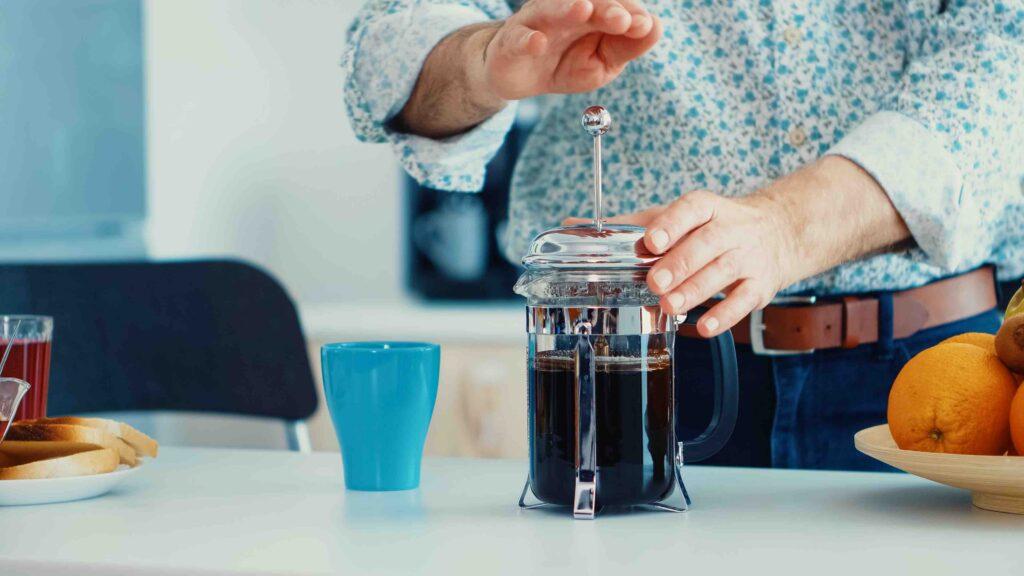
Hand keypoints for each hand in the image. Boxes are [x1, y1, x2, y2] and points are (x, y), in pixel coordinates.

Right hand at [476, 0, 661, 100]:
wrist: (519, 76)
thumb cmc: (566, 63)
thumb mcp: (602, 63)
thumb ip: (626, 47)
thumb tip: (654, 27)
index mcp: (591, 12)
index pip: (614, 5)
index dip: (629, 13)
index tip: (644, 26)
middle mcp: (564, 10)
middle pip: (587, 2)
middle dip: (605, 8)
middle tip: (622, 20)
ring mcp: (536, 22)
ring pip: (550, 9)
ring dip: (567, 9)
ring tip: (584, 9)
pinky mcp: (512, 42)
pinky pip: (518, 38)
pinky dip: (527, 40)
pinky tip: (539, 43)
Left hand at [565, 191, 794, 336]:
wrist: (778, 232)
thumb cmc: (710, 226)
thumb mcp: (675, 217)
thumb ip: (628, 225)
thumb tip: (572, 224)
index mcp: (706, 207)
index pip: (690, 209)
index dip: (671, 224)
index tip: (651, 241)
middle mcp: (731, 228)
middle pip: (707, 244)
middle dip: (680, 263)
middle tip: (655, 282)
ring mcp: (749, 257)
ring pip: (724, 272)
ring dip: (696, 290)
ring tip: (669, 305)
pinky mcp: (761, 285)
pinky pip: (745, 301)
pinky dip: (725, 316)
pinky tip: (703, 327)